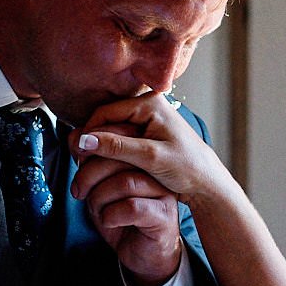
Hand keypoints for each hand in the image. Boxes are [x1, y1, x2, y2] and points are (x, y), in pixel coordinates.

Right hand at [73, 93, 225, 213]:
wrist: (206, 182)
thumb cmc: (186, 168)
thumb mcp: (150, 158)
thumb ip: (117, 147)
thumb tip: (83, 141)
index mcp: (150, 103)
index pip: (105, 112)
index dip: (88, 133)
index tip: (78, 155)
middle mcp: (147, 105)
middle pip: (106, 120)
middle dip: (93, 141)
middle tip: (80, 164)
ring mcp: (147, 118)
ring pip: (111, 130)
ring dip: (100, 147)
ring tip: (89, 167)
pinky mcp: (146, 131)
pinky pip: (120, 138)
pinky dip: (110, 151)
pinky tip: (104, 167)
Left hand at [73, 149, 183, 285]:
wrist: (142, 253)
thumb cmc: (121, 217)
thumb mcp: (99, 187)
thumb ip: (89, 163)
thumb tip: (74, 137)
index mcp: (142, 158)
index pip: (119, 138)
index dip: (93, 146)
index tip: (77, 160)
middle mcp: (157, 171)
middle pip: (120, 158)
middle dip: (89, 174)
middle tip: (78, 191)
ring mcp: (163, 193)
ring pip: (125, 182)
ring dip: (99, 197)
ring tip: (96, 209)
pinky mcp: (164, 216)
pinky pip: (132, 208)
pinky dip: (111, 215)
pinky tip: (109, 221)